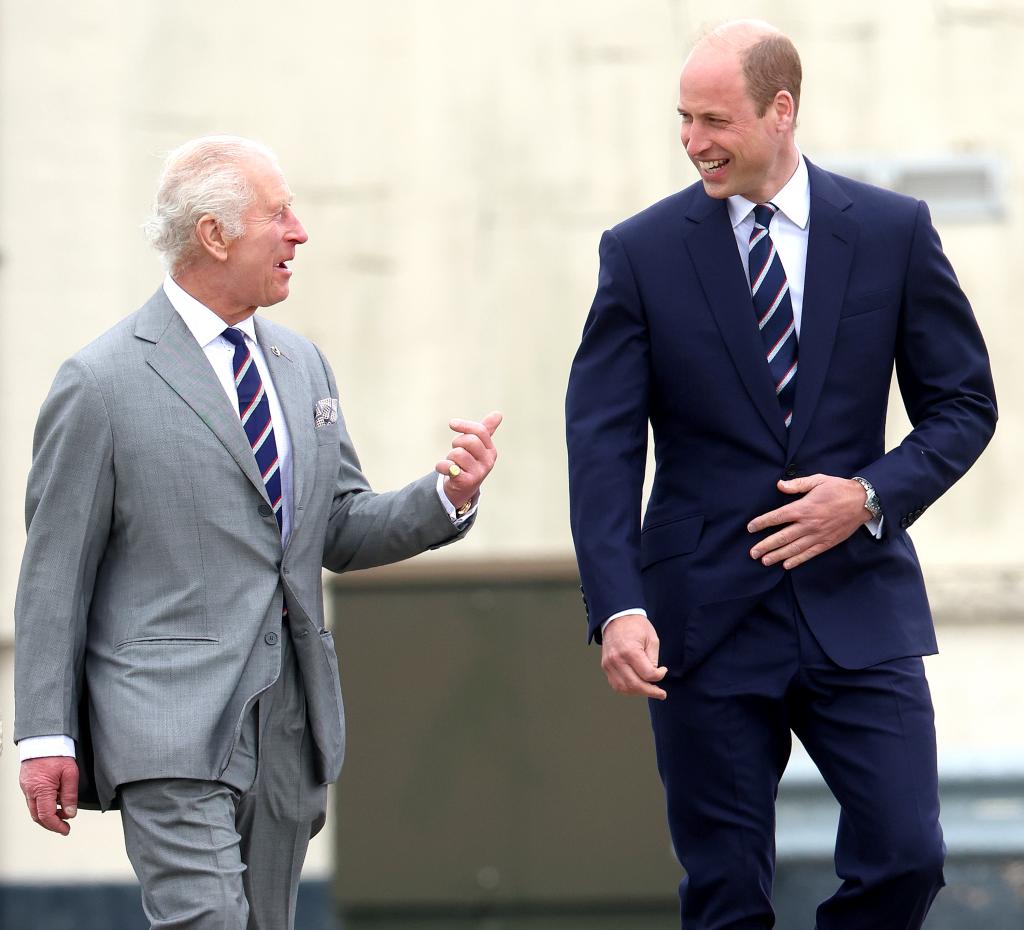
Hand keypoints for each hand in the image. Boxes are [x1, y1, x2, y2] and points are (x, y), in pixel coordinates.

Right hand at [20, 756, 78, 834]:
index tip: (66, 830)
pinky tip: (54, 801)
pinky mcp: (26, 783)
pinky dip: (43, 805)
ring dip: (47, 815)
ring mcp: (26, 787)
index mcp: (41, 789)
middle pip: (38, 816)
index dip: (56, 826)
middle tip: (64, 826)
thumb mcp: (70, 773)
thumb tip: (70, 813)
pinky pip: (33, 800)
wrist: (44, 739)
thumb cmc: (57, 753)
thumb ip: (70, 795)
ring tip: (62, 813)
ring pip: (34, 809)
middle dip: (51, 824)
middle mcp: (30, 791)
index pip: (46, 816)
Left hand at [436, 411, 502, 510]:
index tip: (451, 424)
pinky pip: (450, 466)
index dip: (465, 425)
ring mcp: (478, 473)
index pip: (480, 431)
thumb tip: (498, 414)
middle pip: (470, 441)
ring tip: (453, 463)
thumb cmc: (468, 462)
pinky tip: (444, 468)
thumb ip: (486, 430)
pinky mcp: (466, 482)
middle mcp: (488, 462)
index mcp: (491, 450)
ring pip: (458, 453)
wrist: (462, 488)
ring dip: (450, 456)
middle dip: (457, 442)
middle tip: (455, 450)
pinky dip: (442, 465)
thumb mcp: (478, 446)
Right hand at [600, 614, 667, 699]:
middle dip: (650, 691)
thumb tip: (653, 677)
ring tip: (649, 689)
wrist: (617, 617)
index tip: (663, 671)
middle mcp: (617, 659)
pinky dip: (627, 689)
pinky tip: (637, 686)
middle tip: (661, 693)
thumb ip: (653, 659)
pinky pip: (616, 684)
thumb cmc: (636, 626)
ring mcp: (609, 664)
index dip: (659, 676)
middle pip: (635, 685)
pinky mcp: (605, 666)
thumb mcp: (651, 639)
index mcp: (630, 651)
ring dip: (638, 692)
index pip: (647, 674)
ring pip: (624, 688)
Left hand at [747, 474, 870, 569]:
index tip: (750, 528)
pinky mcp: (827, 543)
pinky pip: (809, 554)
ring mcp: (818, 535)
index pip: (777, 517)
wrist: (863, 501)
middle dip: (765, 546)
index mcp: (803, 508)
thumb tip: (779, 485)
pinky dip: (797, 560)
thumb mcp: (818, 480)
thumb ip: (797, 484)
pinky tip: (786, 565)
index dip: (762, 523)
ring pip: (793, 548)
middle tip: (752, 553)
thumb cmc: (838, 489)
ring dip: (777, 556)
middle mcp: (808, 524)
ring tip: (764, 561)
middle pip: (782, 537)